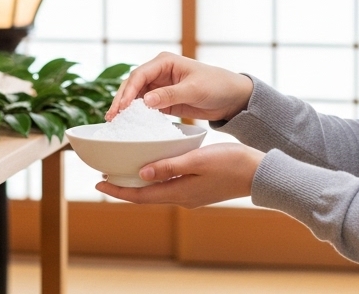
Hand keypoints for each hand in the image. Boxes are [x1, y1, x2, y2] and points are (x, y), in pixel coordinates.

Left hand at [94, 143, 264, 208]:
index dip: (118, 190)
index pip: (141, 195)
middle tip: (106, 175)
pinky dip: (157, 178)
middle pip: (146, 195)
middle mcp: (183, 198)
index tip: (99, 182)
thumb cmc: (231, 163)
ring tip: (125, 170)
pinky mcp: (199, 189)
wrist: (259, 173)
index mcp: (180, 192)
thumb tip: (141, 173)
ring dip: (140, 183)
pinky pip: (170, 186)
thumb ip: (169, 166)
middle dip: (125, 187)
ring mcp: (191, 195)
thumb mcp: (198, 159)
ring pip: (158, 191)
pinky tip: (155, 166)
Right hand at [107, 52, 253, 121]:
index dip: (127, 91)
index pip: (139, 75)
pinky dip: (137, 115)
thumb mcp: (194, 89)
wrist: (232, 97)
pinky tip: (130, 126)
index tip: (120, 108)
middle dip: (121, 100)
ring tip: (115, 124)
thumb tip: (145, 101)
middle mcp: (159, 72)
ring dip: (126, 109)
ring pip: (136, 97)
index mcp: (165, 62)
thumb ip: (169, 94)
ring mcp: (160, 87)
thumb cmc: (217, 85)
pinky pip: (146, 107)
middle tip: (112, 118)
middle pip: (133, 85)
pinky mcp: (164, 101)